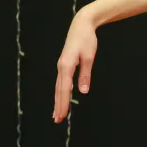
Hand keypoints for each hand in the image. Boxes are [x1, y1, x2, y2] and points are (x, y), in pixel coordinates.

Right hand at [54, 8, 98, 122]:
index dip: (63, 103)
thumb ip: (85, 74)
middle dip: (59, 106)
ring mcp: (61, 66)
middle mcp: (61, 67)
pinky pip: (61, 82)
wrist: (81, 25)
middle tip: (57, 120)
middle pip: (59, 90)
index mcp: (66, 66)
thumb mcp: (89, 57)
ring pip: (59, 87)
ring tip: (57, 114)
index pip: (64, 89)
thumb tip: (83, 91)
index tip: (62, 115)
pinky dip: (61, 92)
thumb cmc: (86, 40)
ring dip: (58, 101)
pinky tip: (61, 99)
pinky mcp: (64, 65)